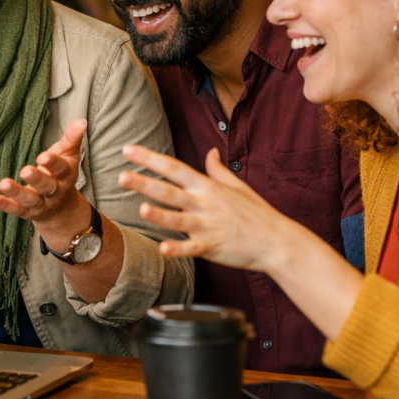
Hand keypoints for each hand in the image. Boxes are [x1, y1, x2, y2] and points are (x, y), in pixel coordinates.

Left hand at [0, 118, 91, 236]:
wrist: (62, 210)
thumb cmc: (62, 175)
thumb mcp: (68, 156)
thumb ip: (72, 139)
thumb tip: (81, 121)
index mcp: (65, 176)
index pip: (61, 169)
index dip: (53, 163)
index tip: (43, 156)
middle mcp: (54, 192)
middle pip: (47, 186)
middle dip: (37, 179)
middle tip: (25, 170)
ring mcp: (41, 204)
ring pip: (30, 200)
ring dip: (17, 192)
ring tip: (4, 183)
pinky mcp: (27, 212)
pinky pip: (16, 210)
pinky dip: (6, 205)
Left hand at [118, 144, 309, 271]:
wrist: (277, 241)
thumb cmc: (256, 213)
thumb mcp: (238, 186)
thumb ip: (217, 170)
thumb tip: (210, 151)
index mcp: (207, 187)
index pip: (174, 168)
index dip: (150, 158)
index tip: (127, 149)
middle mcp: (204, 203)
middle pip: (170, 191)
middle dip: (145, 183)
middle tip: (121, 176)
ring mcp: (208, 225)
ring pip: (178, 219)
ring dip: (159, 215)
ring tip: (141, 208)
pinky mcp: (213, 246)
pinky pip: (192, 248)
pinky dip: (179, 249)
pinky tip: (164, 248)